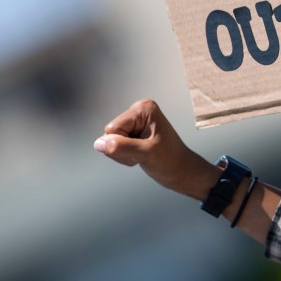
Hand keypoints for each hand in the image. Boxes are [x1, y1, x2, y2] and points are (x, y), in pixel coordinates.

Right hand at [94, 99, 217, 200]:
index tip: (142, 149)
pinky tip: (138, 156)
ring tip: (142, 155)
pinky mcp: (133, 133)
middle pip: (109, 133)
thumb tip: (99, 143)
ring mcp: (135, 122)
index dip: (122, 144)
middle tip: (142, 154)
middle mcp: (138, 111)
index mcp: (143, 109)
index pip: (113, 129)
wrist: (181, 171)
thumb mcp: (145, 153)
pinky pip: (114, 146)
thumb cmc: (170, 160)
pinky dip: (123, 155)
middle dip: (121, 149)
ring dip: (122, 154)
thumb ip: (121, 147)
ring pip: (109, 141)